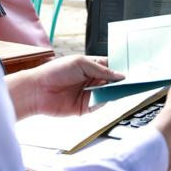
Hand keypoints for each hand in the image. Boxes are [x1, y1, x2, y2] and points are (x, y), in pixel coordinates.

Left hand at [7, 55, 122, 119]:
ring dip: (115, 91)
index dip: (121, 68)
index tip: (133, 70)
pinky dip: (105, 101)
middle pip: (112, 81)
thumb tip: (120, 75)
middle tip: (133, 81)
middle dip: (121, 81)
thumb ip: (101, 69)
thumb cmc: (55, 71)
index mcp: (91, 66)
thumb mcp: (81, 64)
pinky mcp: (85, 107)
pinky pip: (100, 105)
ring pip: (108, 93)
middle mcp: (92, 80)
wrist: (37, 90)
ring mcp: (89, 93)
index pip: (111, 66)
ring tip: (124, 88)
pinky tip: (108, 97)